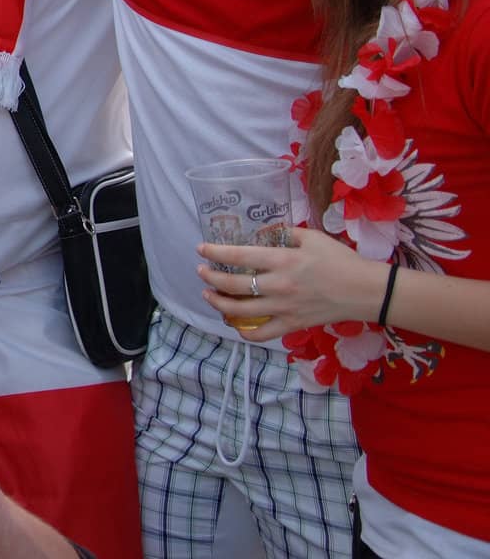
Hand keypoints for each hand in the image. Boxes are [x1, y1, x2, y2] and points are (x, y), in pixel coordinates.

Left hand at [197, 226, 388, 341]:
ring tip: (208, 295)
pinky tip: (236, 325)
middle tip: (202, 272)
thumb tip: (264, 232)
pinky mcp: (292, 325)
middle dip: (210, 278)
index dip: (215, 252)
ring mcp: (284, 308)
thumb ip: (285, 233)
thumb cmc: (340, 260)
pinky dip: (245, 332)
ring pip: (240, 311)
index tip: (201, 249)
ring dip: (218, 303)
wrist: (365, 291)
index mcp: (282, 261)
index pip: (238, 256)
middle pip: (233, 285)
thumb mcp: (311, 237)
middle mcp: (278, 286)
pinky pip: (262, 334)